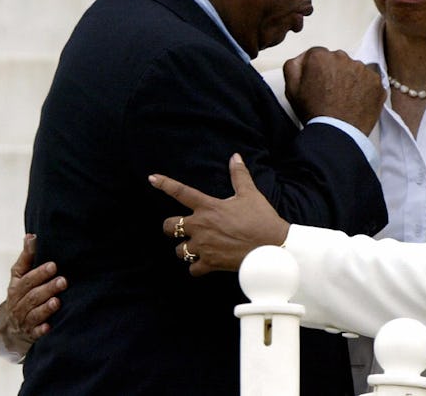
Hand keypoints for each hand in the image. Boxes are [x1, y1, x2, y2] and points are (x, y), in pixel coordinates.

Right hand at [4, 234, 66, 343]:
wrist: (14, 323)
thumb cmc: (24, 290)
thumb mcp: (21, 274)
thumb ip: (28, 256)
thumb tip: (31, 236)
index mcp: (16, 287)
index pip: (27, 279)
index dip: (40, 273)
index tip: (54, 265)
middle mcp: (17, 304)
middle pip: (32, 296)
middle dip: (48, 288)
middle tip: (63, 281)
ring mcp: (23, 319)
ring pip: (34, 314)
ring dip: (46, 308)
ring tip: (57, 301)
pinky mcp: (31, 333)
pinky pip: (35, 333)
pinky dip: (41, 330)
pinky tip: (49, 326)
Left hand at [152, 153, 289, 275]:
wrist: (273, 247)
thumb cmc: (261, 219)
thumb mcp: (250, 194)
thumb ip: (239, 175)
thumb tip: (235, 157)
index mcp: (209, 207)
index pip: (181, 192)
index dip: (165, 184)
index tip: (152, 178)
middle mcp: (201, 226)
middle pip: (169, 226)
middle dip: (172, 227)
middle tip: (184, 228)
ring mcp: (204, 247)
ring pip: (179, 250)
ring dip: (186, 249)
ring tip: (197, 247)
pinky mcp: (210, 263)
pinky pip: (192, 270)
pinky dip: (197, 268)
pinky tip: (204, 263)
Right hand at [283, 46, 384, 133]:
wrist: (336, 133)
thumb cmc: (314, 112)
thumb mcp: (291, 88)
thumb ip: (294, 65)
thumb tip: (303, 57)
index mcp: (320, 57)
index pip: (318, 55)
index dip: (317, 70)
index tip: (319, 82)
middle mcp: (343, 58)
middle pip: (338, 60)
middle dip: (334, 72)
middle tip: (331, 92)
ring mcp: (362, 69)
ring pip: (355, 70)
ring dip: (350, 79)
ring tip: (344, 99)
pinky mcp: (376, 82)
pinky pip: (369, 81)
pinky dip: (364, 89)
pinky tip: (356, 101)